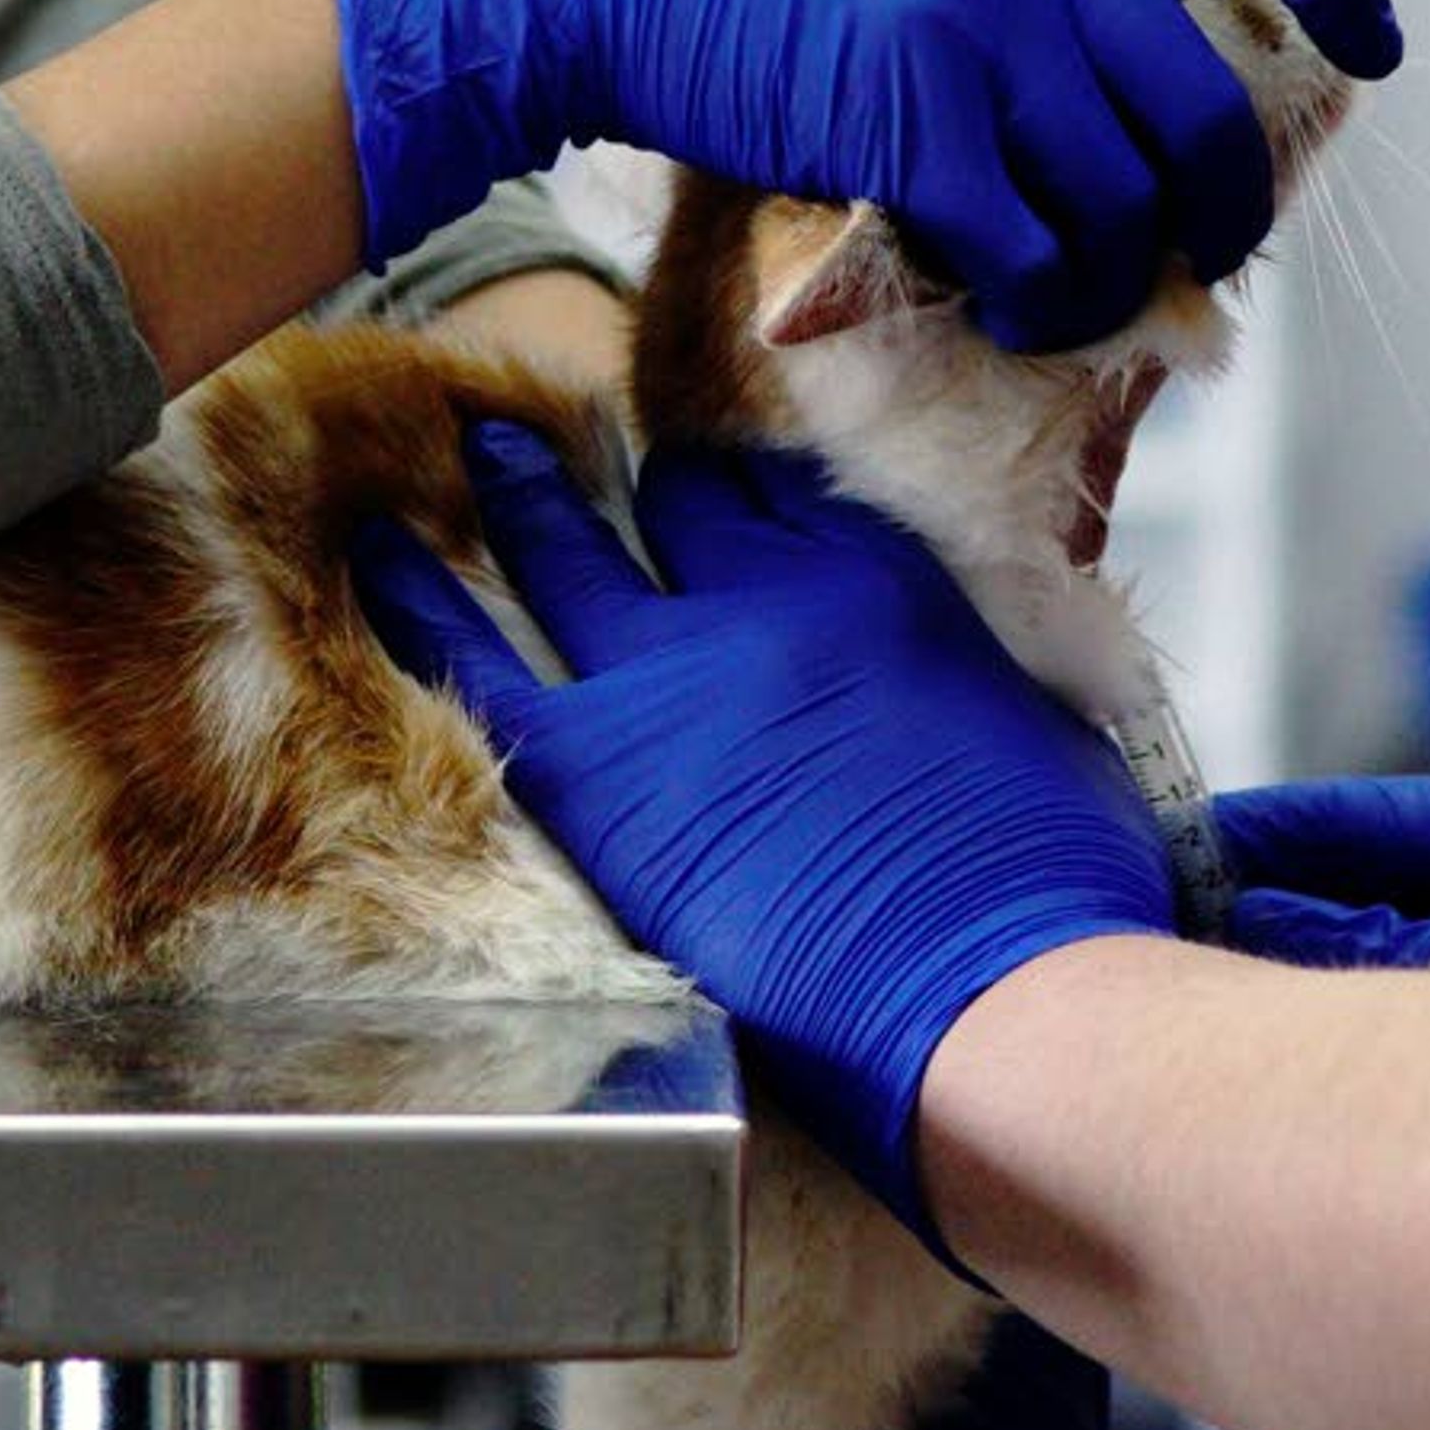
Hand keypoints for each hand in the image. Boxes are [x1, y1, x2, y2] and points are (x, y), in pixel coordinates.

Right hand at [308, 0, 1397, 349]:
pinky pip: (1032, 250)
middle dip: (1228, 208)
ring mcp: (979, 25)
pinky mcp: (911, 121)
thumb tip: (1136, 97)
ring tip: (1074, 292)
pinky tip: (1008, 302)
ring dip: (1117, 277)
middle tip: (1205, 254)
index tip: (1379, 49)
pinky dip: (1039, 302)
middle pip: (1205, 109)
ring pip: (1124, 202)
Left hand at [348, 423, 1170, 1243]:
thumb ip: (979, 683)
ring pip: (570, 553)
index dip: (746, 482)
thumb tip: (970, 694)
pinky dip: (418, 598)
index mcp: (886, 587)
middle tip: (595, 445)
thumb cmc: (1052, 887)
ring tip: (484, 451)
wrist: (993, 984)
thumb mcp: (1046, 734)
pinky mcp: (596, 766)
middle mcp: (772, 600)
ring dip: (523, 494)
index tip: (718, 472)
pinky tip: (377, 553)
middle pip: (683, 505)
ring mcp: (674, 674)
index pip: (793, 498)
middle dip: (643, 475)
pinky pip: (479, 658)